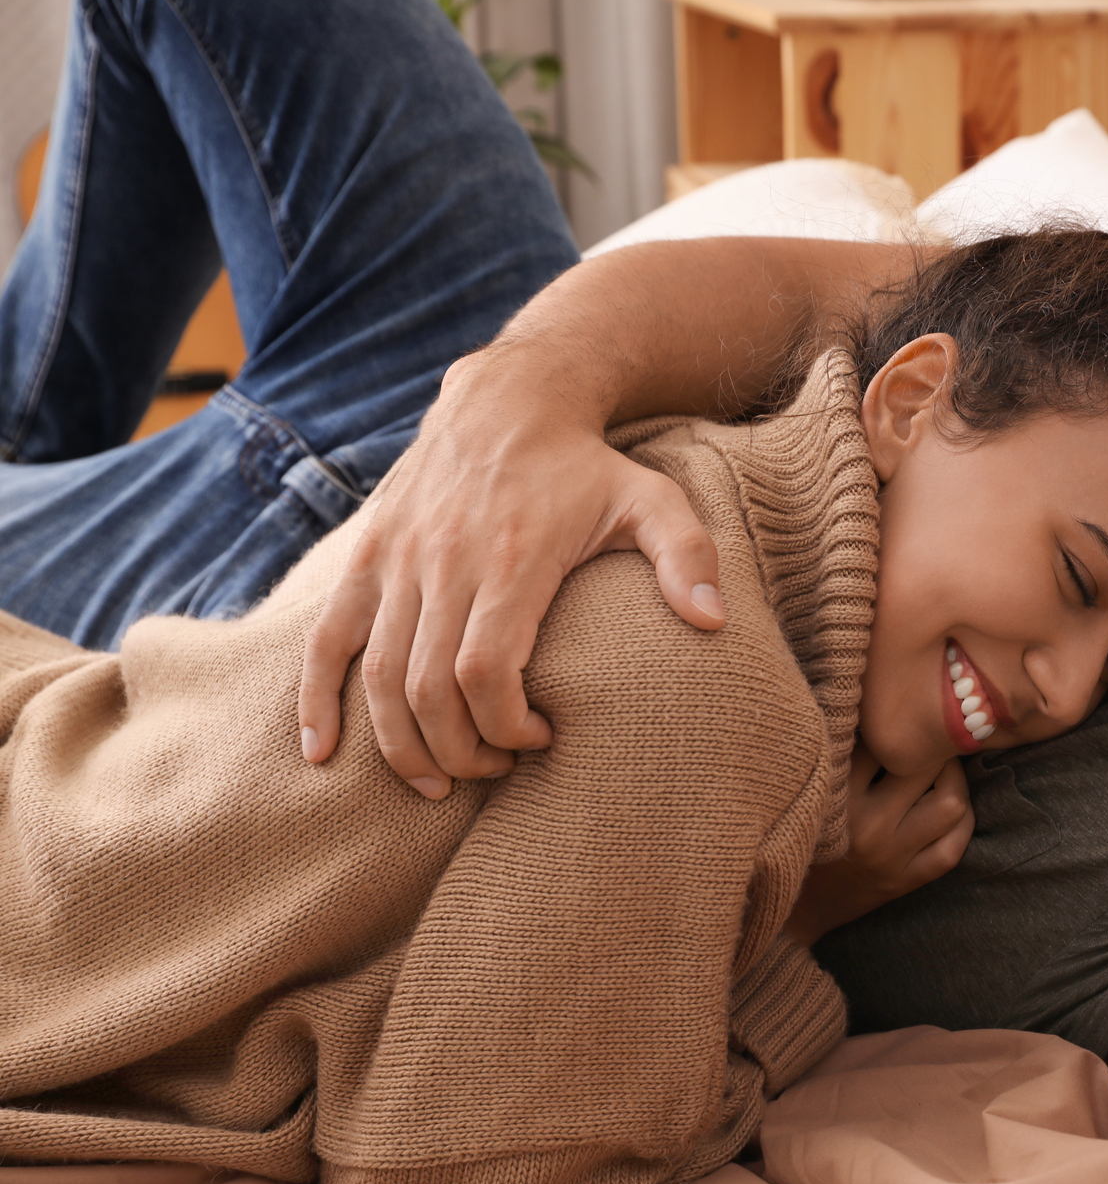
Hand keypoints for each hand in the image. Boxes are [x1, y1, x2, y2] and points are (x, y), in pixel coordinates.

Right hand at [297, 345, 725, 797]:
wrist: (507, 399)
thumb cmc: (586, 466)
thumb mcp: (651, 499)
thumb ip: (686, 556)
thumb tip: (713, 622)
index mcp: (510, 559)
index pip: (485, 671)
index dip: (505, 725)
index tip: (542, 740)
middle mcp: (443, 562)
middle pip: (427, 689)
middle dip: (459, 750)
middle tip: (496, 772)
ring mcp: (396, 562)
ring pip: (377, 676)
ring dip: (400, 744)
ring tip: (437, 784)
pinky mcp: (365, 559)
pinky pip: (326, 640)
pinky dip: (317, 700)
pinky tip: (320, 753)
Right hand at [783, 744, 973, 945]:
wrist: (795, 907)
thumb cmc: (804, 836)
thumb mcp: (814, 791)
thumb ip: (840, 755)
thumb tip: (879, 714)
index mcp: (838, 796)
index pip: (884, 744)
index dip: (899, 728)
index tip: (903, 724)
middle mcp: (868, 825)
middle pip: (925, 767)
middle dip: (933, 750)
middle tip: (930, 745)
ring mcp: (891, 857)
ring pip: (951, 805)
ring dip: (955, 782)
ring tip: (943, 774)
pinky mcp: (905, 881)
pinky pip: (953, 848)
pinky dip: (962, 823)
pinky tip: (952, 810)